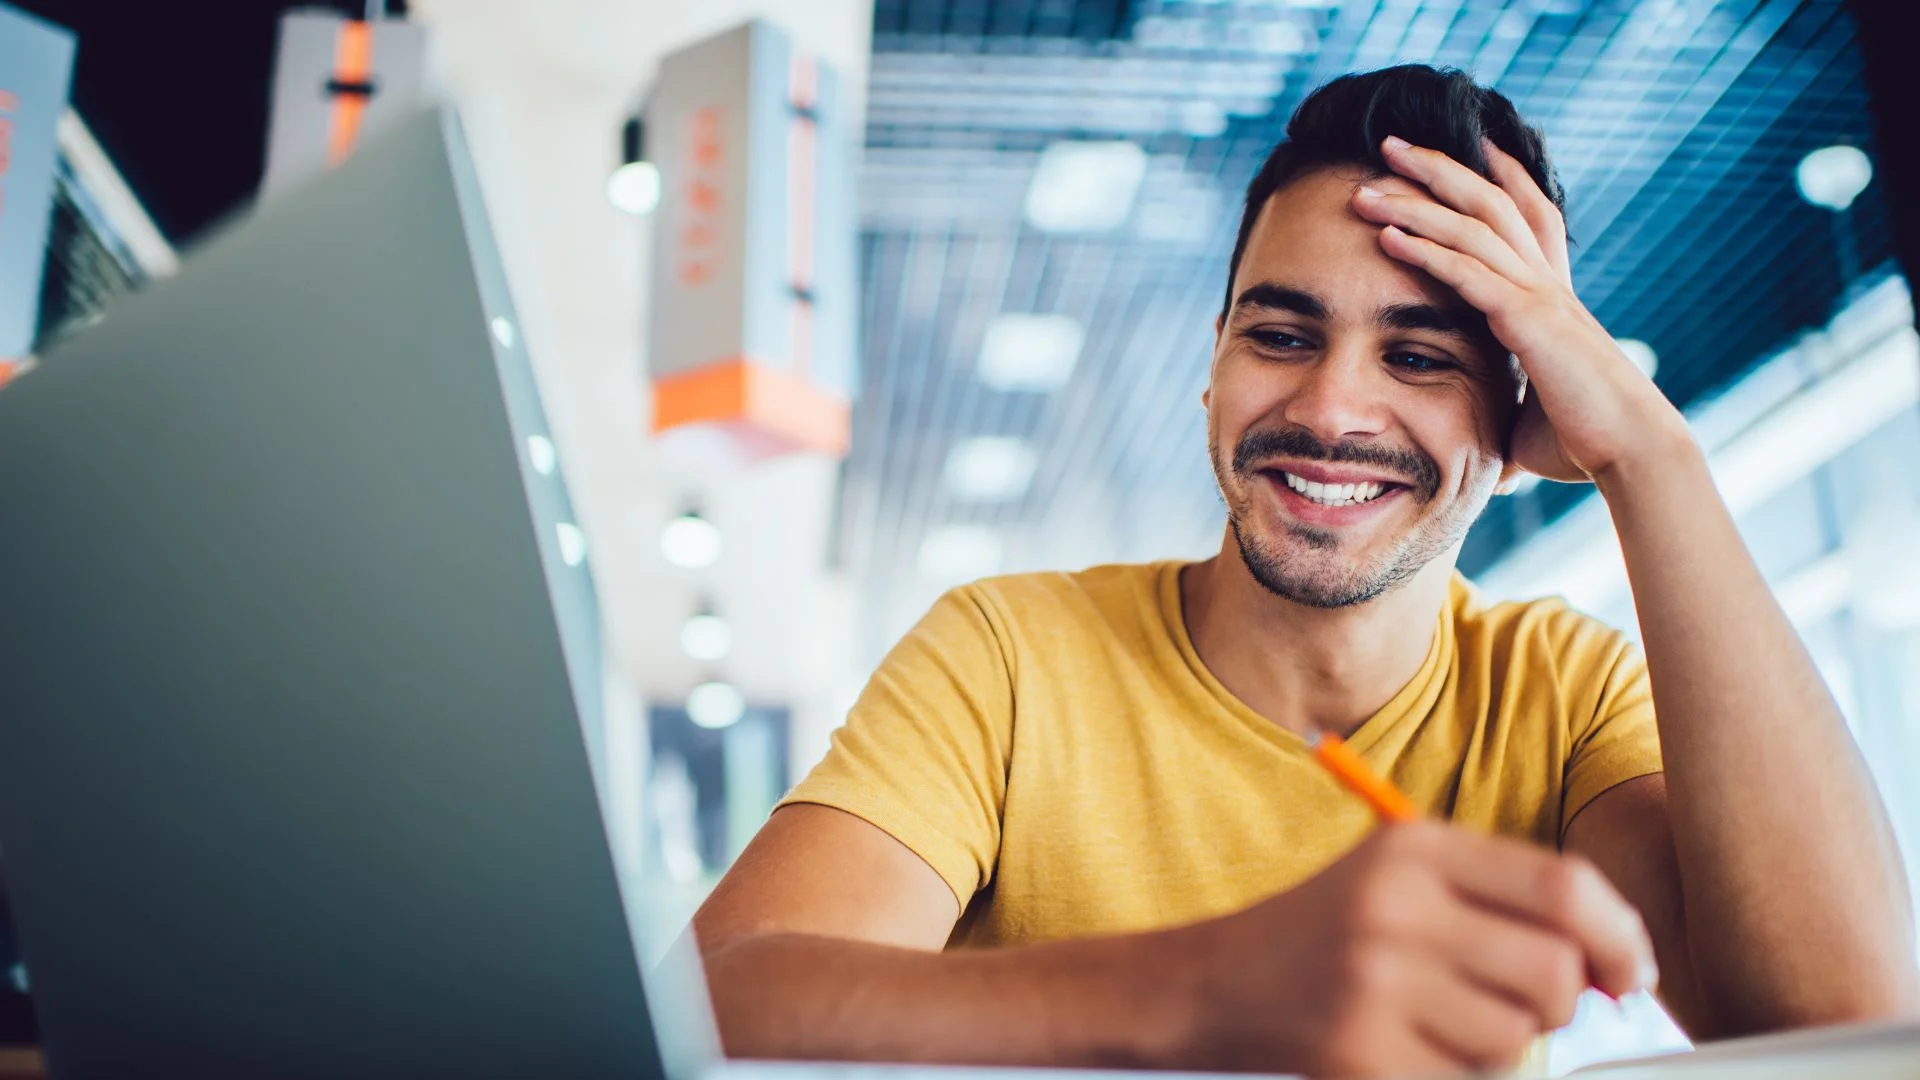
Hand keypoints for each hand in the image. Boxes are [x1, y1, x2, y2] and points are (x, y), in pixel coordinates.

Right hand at [1174, 821, 1657, 1076]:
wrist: (1211, 985)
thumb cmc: (1328, 933)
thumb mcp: (1403, 877)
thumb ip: (1504, 900)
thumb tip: (1615, 966)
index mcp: (1415, 848)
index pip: (1564, 886)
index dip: (1619, 936)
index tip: (1628, 974)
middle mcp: (1395, 905)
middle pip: (1554, 970)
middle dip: (1558, 1002)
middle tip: (1516, 1004)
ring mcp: (1374, 982)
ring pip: (1517, 1036)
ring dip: (1499, 1046)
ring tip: (1440, 1025)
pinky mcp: (1359, 1053)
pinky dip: (1454, 1078)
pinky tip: (1408, 1053)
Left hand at [1349, 136, 1688, 483]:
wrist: (1631, 452)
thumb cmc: (1586, 443)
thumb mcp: (1532, 423)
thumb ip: (1507, 420)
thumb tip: (1494, 463)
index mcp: (1551, 297)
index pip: (1528, 217)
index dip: (1502, 175)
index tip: (1471, 144)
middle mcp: (1546, 283)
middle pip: (1490, 201)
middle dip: (1439, 168)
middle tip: (1391, 143)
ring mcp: (1539, 295)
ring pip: (1472, 225)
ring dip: (1415, 202)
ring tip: (1365, 186)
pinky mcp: (1527, 318)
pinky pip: (1466, 272)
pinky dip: (1424, 250)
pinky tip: (1386, 236)